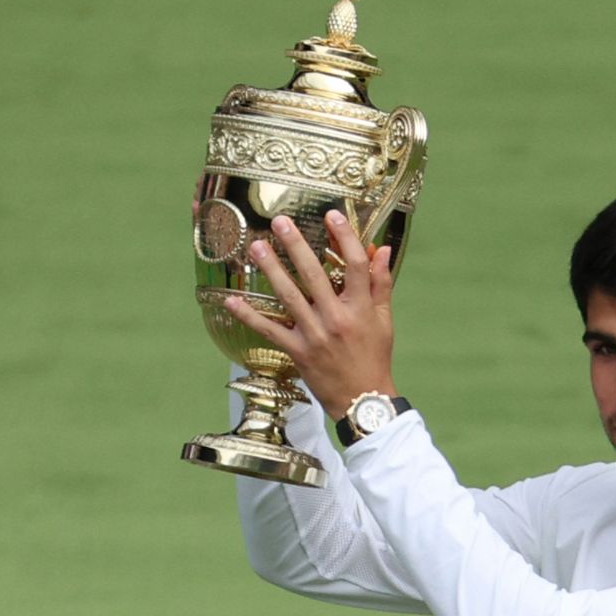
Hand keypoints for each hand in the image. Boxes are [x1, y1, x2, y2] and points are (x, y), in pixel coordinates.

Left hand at [225, 210, 397, 421]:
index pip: (355, 265)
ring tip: (257, 248)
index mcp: (361, 308)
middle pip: (315, 274)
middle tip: (280, 222)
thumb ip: (380, 283)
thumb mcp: (384, 320)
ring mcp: (315, 335)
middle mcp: (337, 318)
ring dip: (271, 271)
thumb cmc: (375, 358)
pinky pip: (269, 331)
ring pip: (289, 297)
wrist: (363, 400)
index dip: (344, 237)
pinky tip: (231, 301)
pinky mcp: (298, 352)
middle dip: (296, 246)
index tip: (332, 215)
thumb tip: (382, 249)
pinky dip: (249, 316)